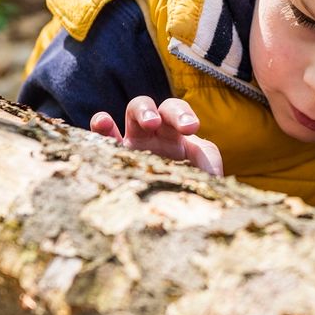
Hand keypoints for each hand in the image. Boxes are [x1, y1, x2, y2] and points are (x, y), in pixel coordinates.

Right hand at [90, 96, 223, 175]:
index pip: (178, 111)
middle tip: (159, 123)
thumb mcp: (202, 172)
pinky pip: (104, 136)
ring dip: (140, 111)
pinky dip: (101, 126)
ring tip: (148, 122)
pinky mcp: (115, 156)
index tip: (191, 127)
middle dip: (160, 111)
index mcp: (174, 132)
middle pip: (155, 106)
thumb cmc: (186, 182)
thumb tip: (214, 175)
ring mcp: (132, 141)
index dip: (183, 115)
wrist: (167, 208)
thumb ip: (208, 165)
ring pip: (133, 112)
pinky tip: (103, 122)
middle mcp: (153, 132)